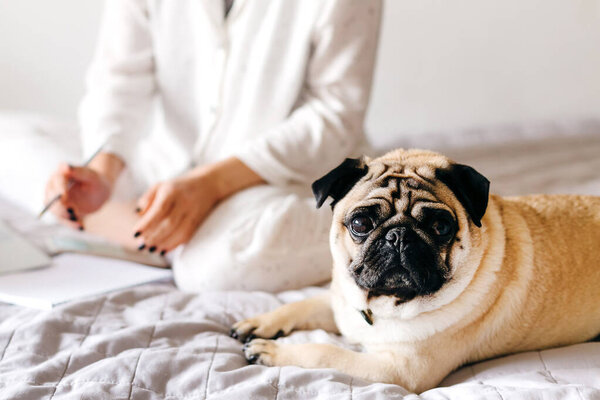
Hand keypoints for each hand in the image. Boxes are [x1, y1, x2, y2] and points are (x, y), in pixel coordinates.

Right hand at [45, 163, 111, 228]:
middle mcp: (54, 187)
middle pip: (51, 198)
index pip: (56, 181)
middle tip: (71, 211)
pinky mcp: (62, 211)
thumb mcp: (91, 176)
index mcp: (61, 175)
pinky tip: (81, 226)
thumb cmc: (96, 181)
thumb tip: (64, 166)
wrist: (100, 192)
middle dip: (59, 206)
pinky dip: (70, 223)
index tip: (65, 196)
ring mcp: (56, 201)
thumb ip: (79, 171)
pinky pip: (62, 219)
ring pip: (54, 210)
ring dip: (64, 217)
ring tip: (78, 220)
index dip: (59, 189)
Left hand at [132, 157, 264, 254]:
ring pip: (179, 232)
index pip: (159, 210)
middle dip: (154, 237)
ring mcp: (193, 213)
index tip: (135, 234)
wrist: (208, 185)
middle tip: (142, 245)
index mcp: (172, 191)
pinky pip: (187, 236)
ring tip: (151, 249)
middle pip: (169, 224)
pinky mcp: (198, 222)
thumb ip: (147, 198)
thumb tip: (138, 214)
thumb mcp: (160, 186)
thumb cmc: (178, 187)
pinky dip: (174, 244)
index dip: (146, 223)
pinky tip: (163, 249)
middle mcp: (184, 202)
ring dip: (164, 243)